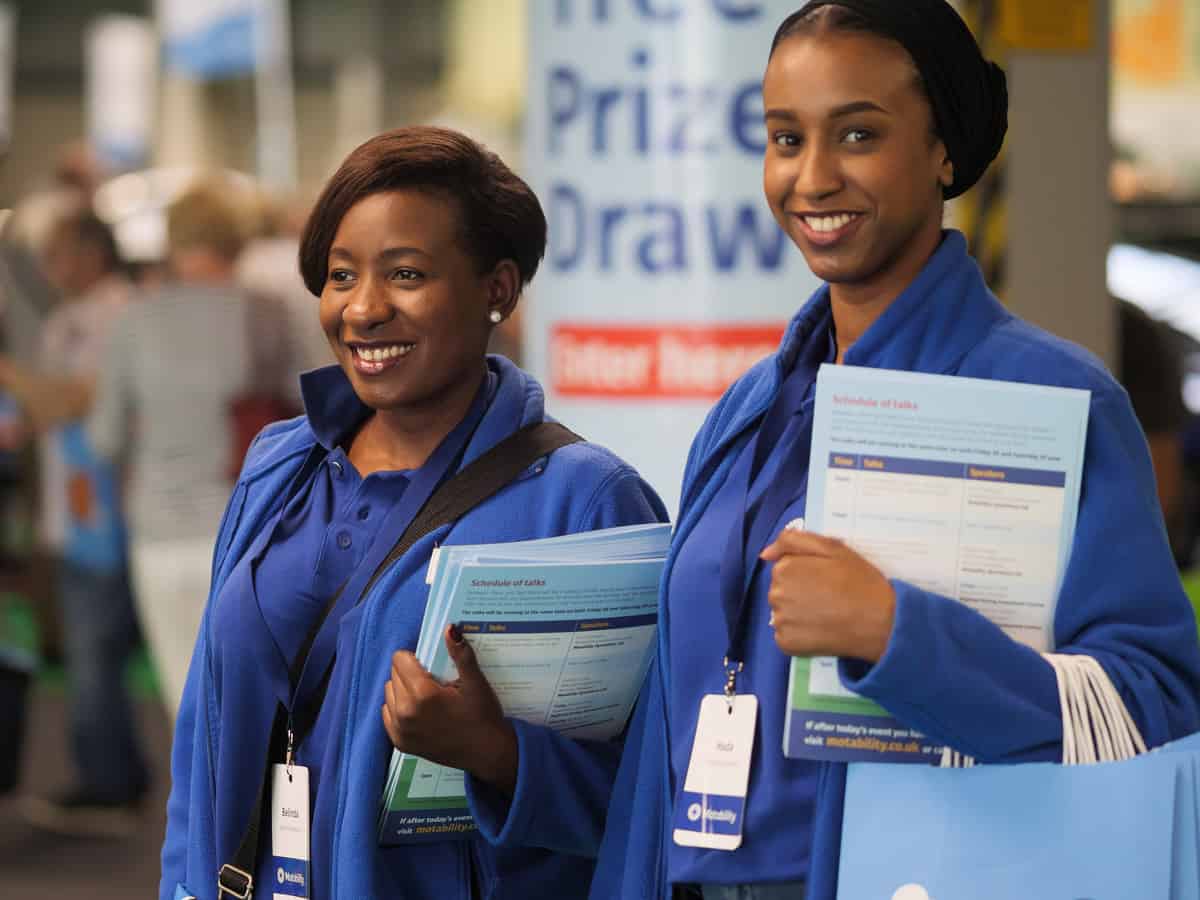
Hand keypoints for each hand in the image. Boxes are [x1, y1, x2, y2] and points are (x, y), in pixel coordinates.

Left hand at [381, 625, 517, 794]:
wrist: (487, 754)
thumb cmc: (483, 716)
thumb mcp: (475, 683)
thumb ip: (460, 655)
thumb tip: (449, 628)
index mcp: (423, 694)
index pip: (400, 659)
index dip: (416, 658)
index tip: (432, 667)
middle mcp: (405, 712)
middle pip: (394, 675)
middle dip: (410, 673)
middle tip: (434, 683)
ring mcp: (400, 730)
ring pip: (389, 693)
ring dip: (403, 690)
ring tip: (427, 698)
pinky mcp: (400, 743)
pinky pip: (387, 714)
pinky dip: (399, 708)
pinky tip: (419, 712)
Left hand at [760, 527, 895, 662]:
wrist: (881, 622)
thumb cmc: (859, 581)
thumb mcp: (832, 548)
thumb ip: (794, 541)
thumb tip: (765, 554)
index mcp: (784, 568)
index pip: (784, 568)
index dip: (806, 572)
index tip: (825, 580)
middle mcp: (775, 594)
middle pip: (781, 590)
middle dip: (799, 592)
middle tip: (828, 597)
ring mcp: (779, 621)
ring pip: (783, 613)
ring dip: (798, 613)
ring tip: (826, 615)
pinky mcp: (786, 643)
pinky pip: (786, 635)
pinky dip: (799, 634)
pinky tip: (820, 631)